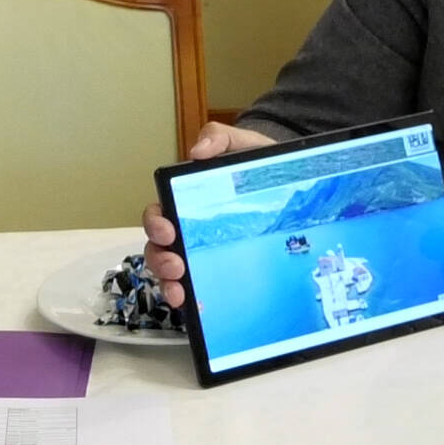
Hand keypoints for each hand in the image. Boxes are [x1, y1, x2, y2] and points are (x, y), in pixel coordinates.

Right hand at [142, 122, 275, 306]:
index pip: (158, 213)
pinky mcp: (218, 266)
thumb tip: (196, 152)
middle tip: (176, 266)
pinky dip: (189, 297)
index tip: (167, 230)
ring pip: (170, 270)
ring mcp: (200, 249)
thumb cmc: (258, 163)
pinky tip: (194, 307)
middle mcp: (186, 227)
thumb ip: (220, 137)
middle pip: (158, 246)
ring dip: (168, 282)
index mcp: (185, 199)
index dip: (155, 223)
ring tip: (180, 292)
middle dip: (160, 259)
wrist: (288, 182)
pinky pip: (195, 285)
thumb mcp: (242, 143)